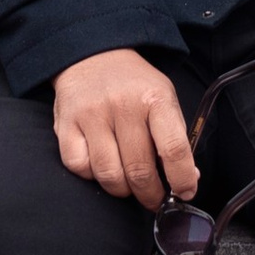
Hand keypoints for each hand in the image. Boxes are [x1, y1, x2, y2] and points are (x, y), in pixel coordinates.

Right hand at [52, 45, 197, 205]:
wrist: (93, 56)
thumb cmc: (134, 85)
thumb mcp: (164, 98)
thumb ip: (175, 138)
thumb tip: (188, 180)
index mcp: (155, 98)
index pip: (173, 148)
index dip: (182, 179)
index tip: (185, 192)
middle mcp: (123, 106)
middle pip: (139, 170)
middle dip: (151, 195)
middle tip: (154, 199)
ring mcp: (92, 115)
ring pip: (109, 175)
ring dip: (122, 190)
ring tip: (129, 185)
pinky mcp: (66, 124)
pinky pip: (80, 168)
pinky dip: (92, 177)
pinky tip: (102, 166)